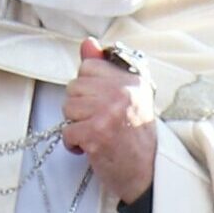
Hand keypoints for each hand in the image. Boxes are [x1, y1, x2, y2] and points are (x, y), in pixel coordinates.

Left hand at [64, 39, 156, 203]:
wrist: (146, 169)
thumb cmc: (134, 134)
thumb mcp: (128, 95)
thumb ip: (105, 67)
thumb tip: (87, 43)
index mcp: (131, 79)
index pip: (88, 66)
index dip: (86, 87)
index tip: (98, 102)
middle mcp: (122, 91)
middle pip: (74, 87)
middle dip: (79, 107)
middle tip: (97, 121)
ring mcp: (109, 112)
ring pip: (68, 107)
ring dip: (75, 124)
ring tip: (94, 132)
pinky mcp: (96, 133)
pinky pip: (66, 131)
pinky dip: (73, 143)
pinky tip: (89, 147)